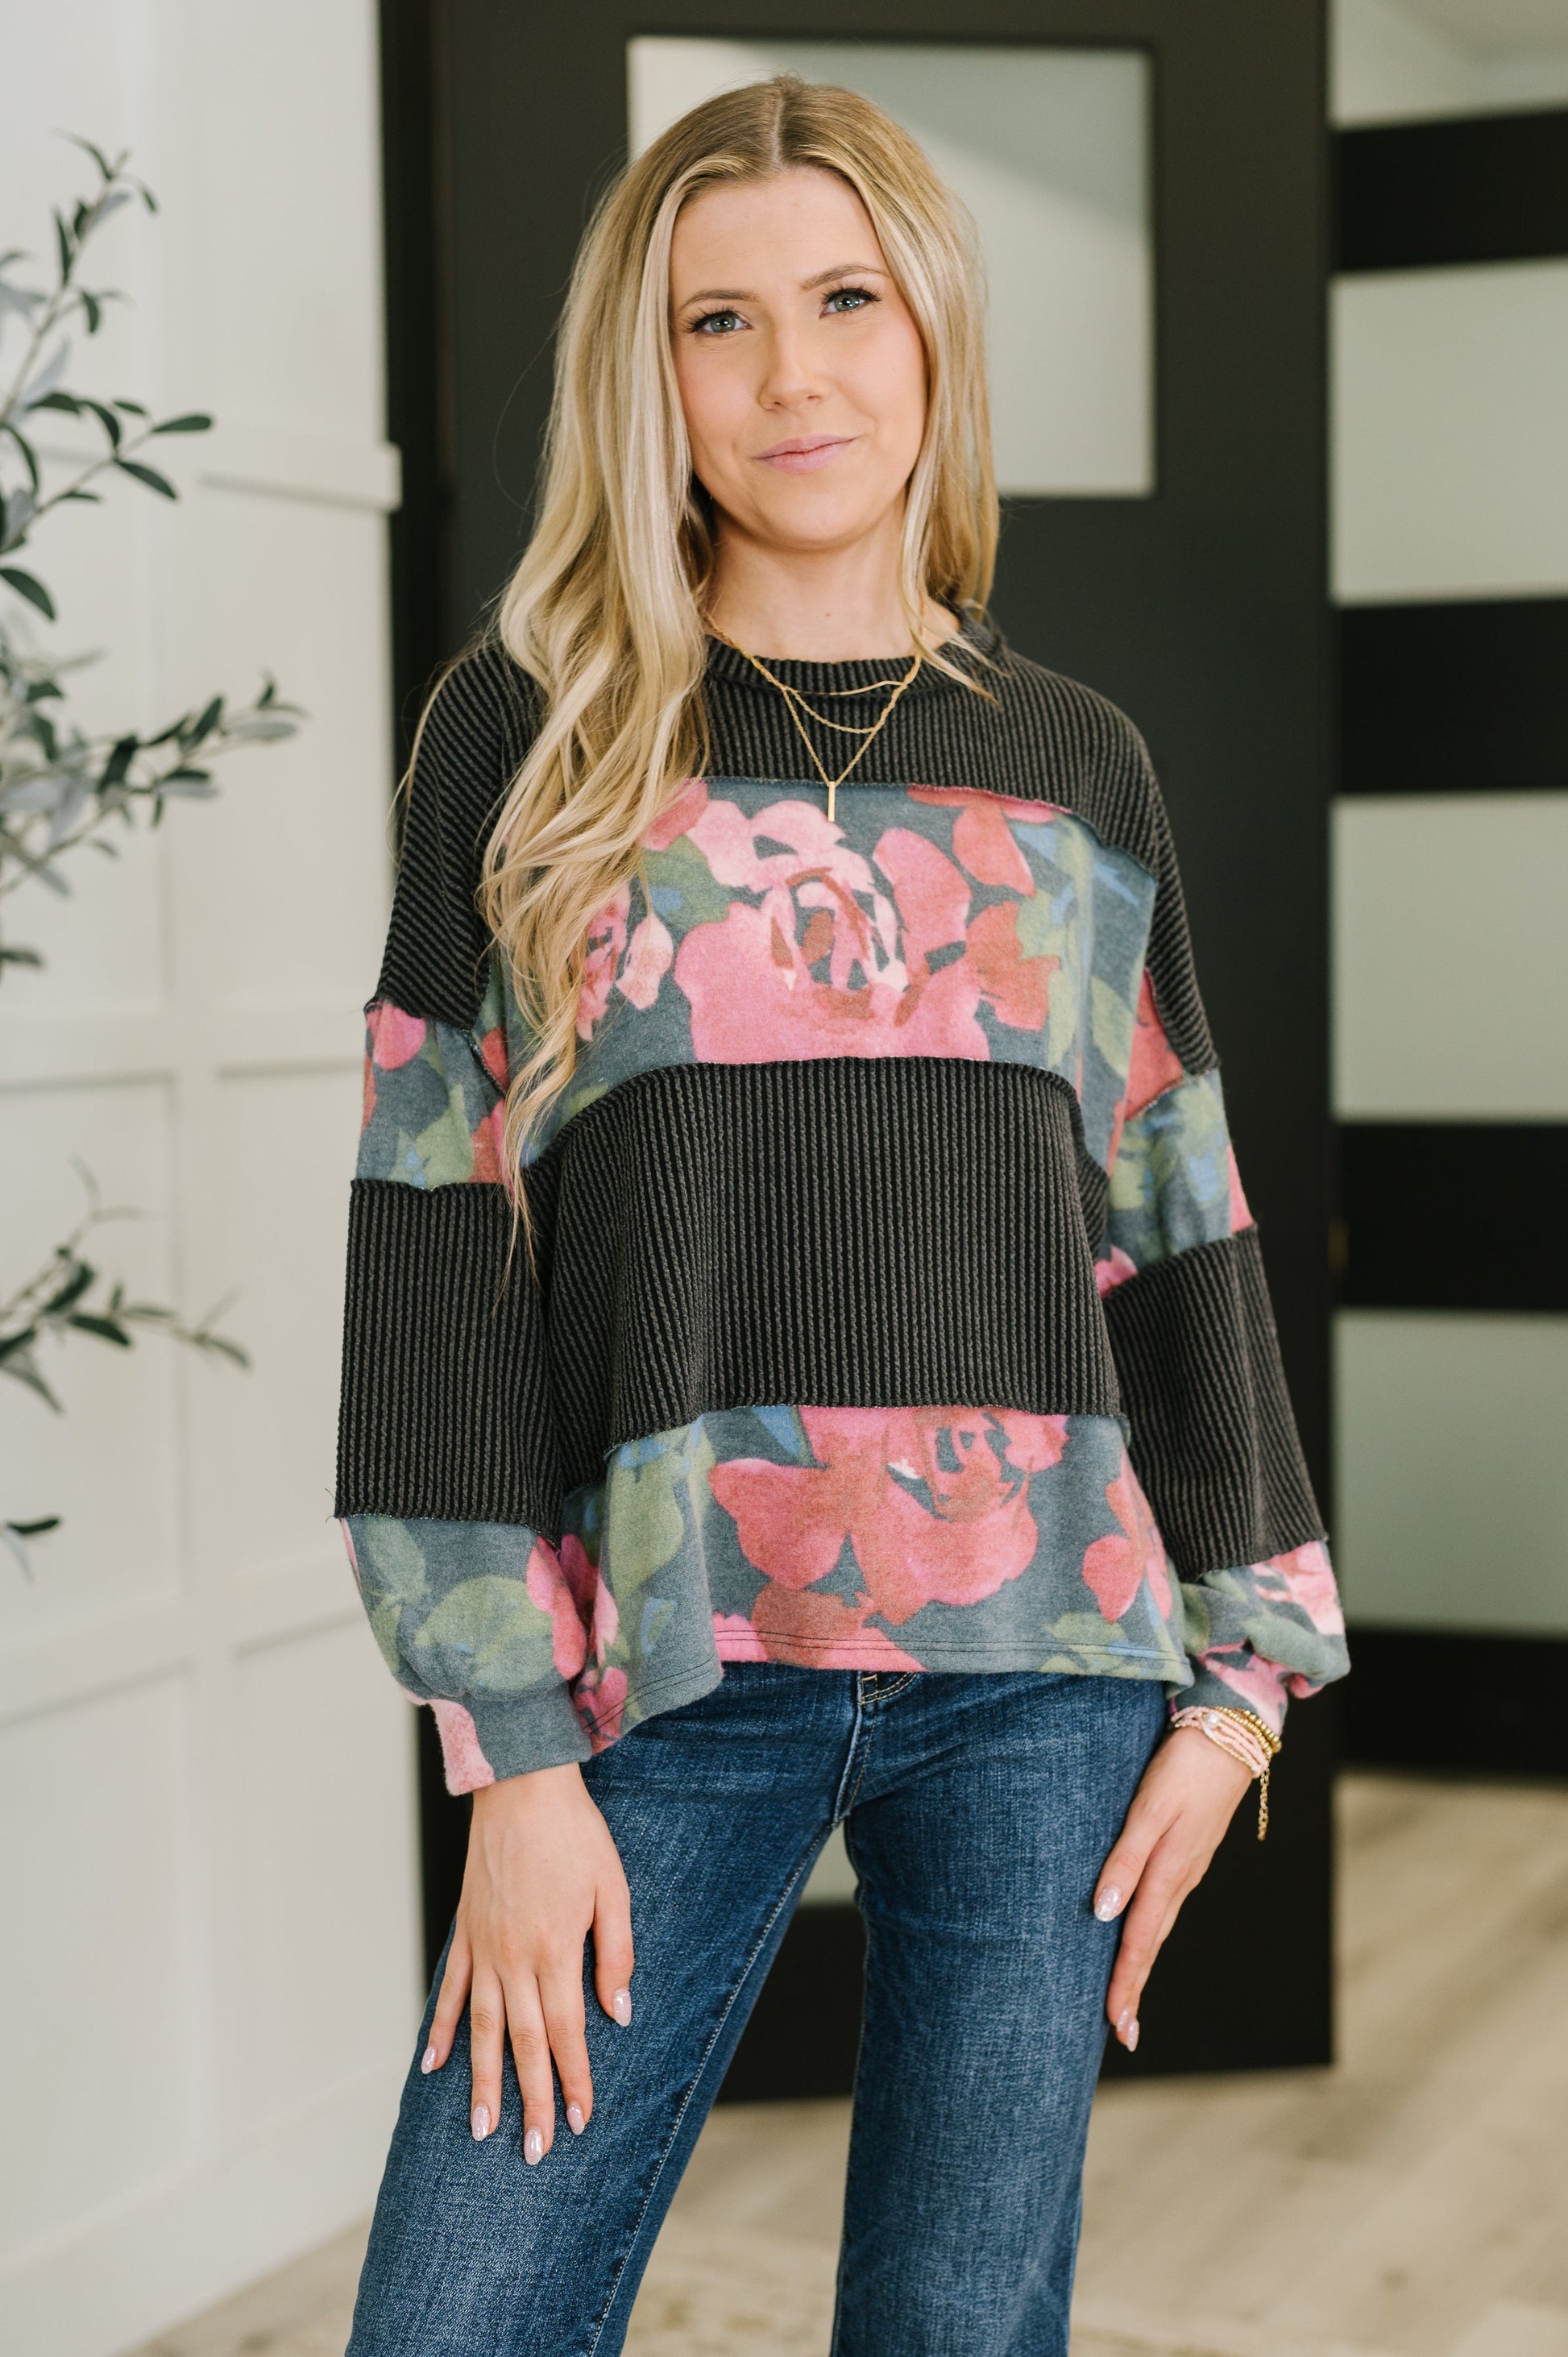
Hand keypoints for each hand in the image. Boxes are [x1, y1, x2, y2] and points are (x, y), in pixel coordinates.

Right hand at [421, 1762, 633, 2162]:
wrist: (521, 1784)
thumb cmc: (575, 1833)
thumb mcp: (613, 1888)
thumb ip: (614, 1953)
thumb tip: (618, 2013)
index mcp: (554, 1949)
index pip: (566, 2031)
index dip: (574, 2079)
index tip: (579, 2121)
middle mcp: (513, 1957)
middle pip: (522, 2042)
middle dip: (531, 2099)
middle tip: (534, 2150)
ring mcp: (483, 1947)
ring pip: (480, 2028)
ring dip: (481, 2082)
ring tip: (481, 2128)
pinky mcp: (465, 1930)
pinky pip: (449, 1990)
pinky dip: (442, 2030)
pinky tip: (435, 2066)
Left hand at [1092, 1727, 1252, 2051]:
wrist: (1231, 1733)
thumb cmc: (1183, 1767)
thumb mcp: (1148, 1810)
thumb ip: (1125, 1860)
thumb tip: (1103, 1914)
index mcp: (1169, 1873)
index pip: (1139, 1941)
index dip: (1125, 1984)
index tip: (1115, 2026)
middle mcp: (1181, 1878)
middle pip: (1151, 1943)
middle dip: (1134, 1988)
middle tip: (1121, 2033)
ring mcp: (1189, 1866)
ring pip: (1159, 1925)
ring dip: (1142, 1963)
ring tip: (1126, 1997)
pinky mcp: (1190, 1851)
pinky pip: (1166, 1903)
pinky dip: (1151, 1931)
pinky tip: (1142, 1935)